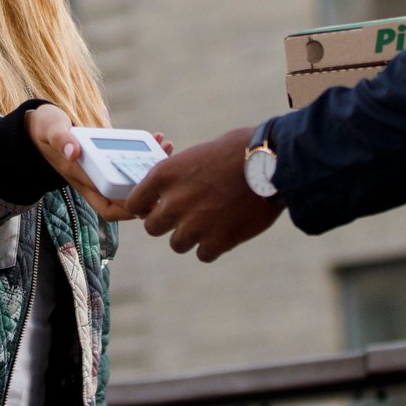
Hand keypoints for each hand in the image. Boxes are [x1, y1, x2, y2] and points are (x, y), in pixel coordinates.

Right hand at [27, 107, 166, 221]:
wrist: (40, 126)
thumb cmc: (45, 130)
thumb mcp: (51, 131)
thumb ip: (61, 140)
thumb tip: (73, 152)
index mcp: (81, 180)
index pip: (109, 207)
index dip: (130, 209)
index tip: (150, 195)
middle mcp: (94, 179)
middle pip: (126, 195)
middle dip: (149, 185)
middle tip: (166, 166)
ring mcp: (102, 168)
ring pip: (131, 177)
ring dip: (151, 166)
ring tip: (165, 146)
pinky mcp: (107, 155)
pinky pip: (129, 160)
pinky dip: (144, 151)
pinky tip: (156, 137)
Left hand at [126, 126, 281, 260]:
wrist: (271, 163)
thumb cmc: (238, 150)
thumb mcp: (197, 155)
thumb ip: (179, 178)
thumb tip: (171, 194)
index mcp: (164, 175)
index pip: (134, 203)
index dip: (146, 207)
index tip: (157, 206)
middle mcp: (173, 203)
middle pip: (152, 228)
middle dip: (168, 223)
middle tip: (188, 215)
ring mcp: (194, 225)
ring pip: (177, 244)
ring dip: (191, 237)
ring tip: (211, 223)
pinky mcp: (217, 242)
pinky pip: (203, 255)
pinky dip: (213, 246)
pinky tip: (226, 232)